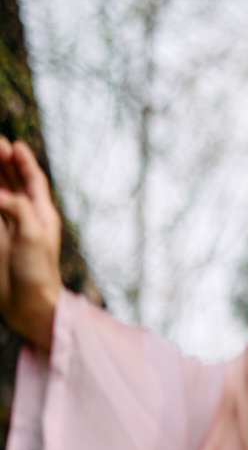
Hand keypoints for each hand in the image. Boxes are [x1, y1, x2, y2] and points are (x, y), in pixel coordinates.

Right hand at [0, 139, 62, 350]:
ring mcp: (9, 230)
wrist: (29, 305)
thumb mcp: (32, 234)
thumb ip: (17, 208)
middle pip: (13, 184)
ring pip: (0, 197)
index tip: (15, 144)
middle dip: (2, 165)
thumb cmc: (37, 271)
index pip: (33, 181)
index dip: (24, 162)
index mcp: (42, 213)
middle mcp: (25, 218)